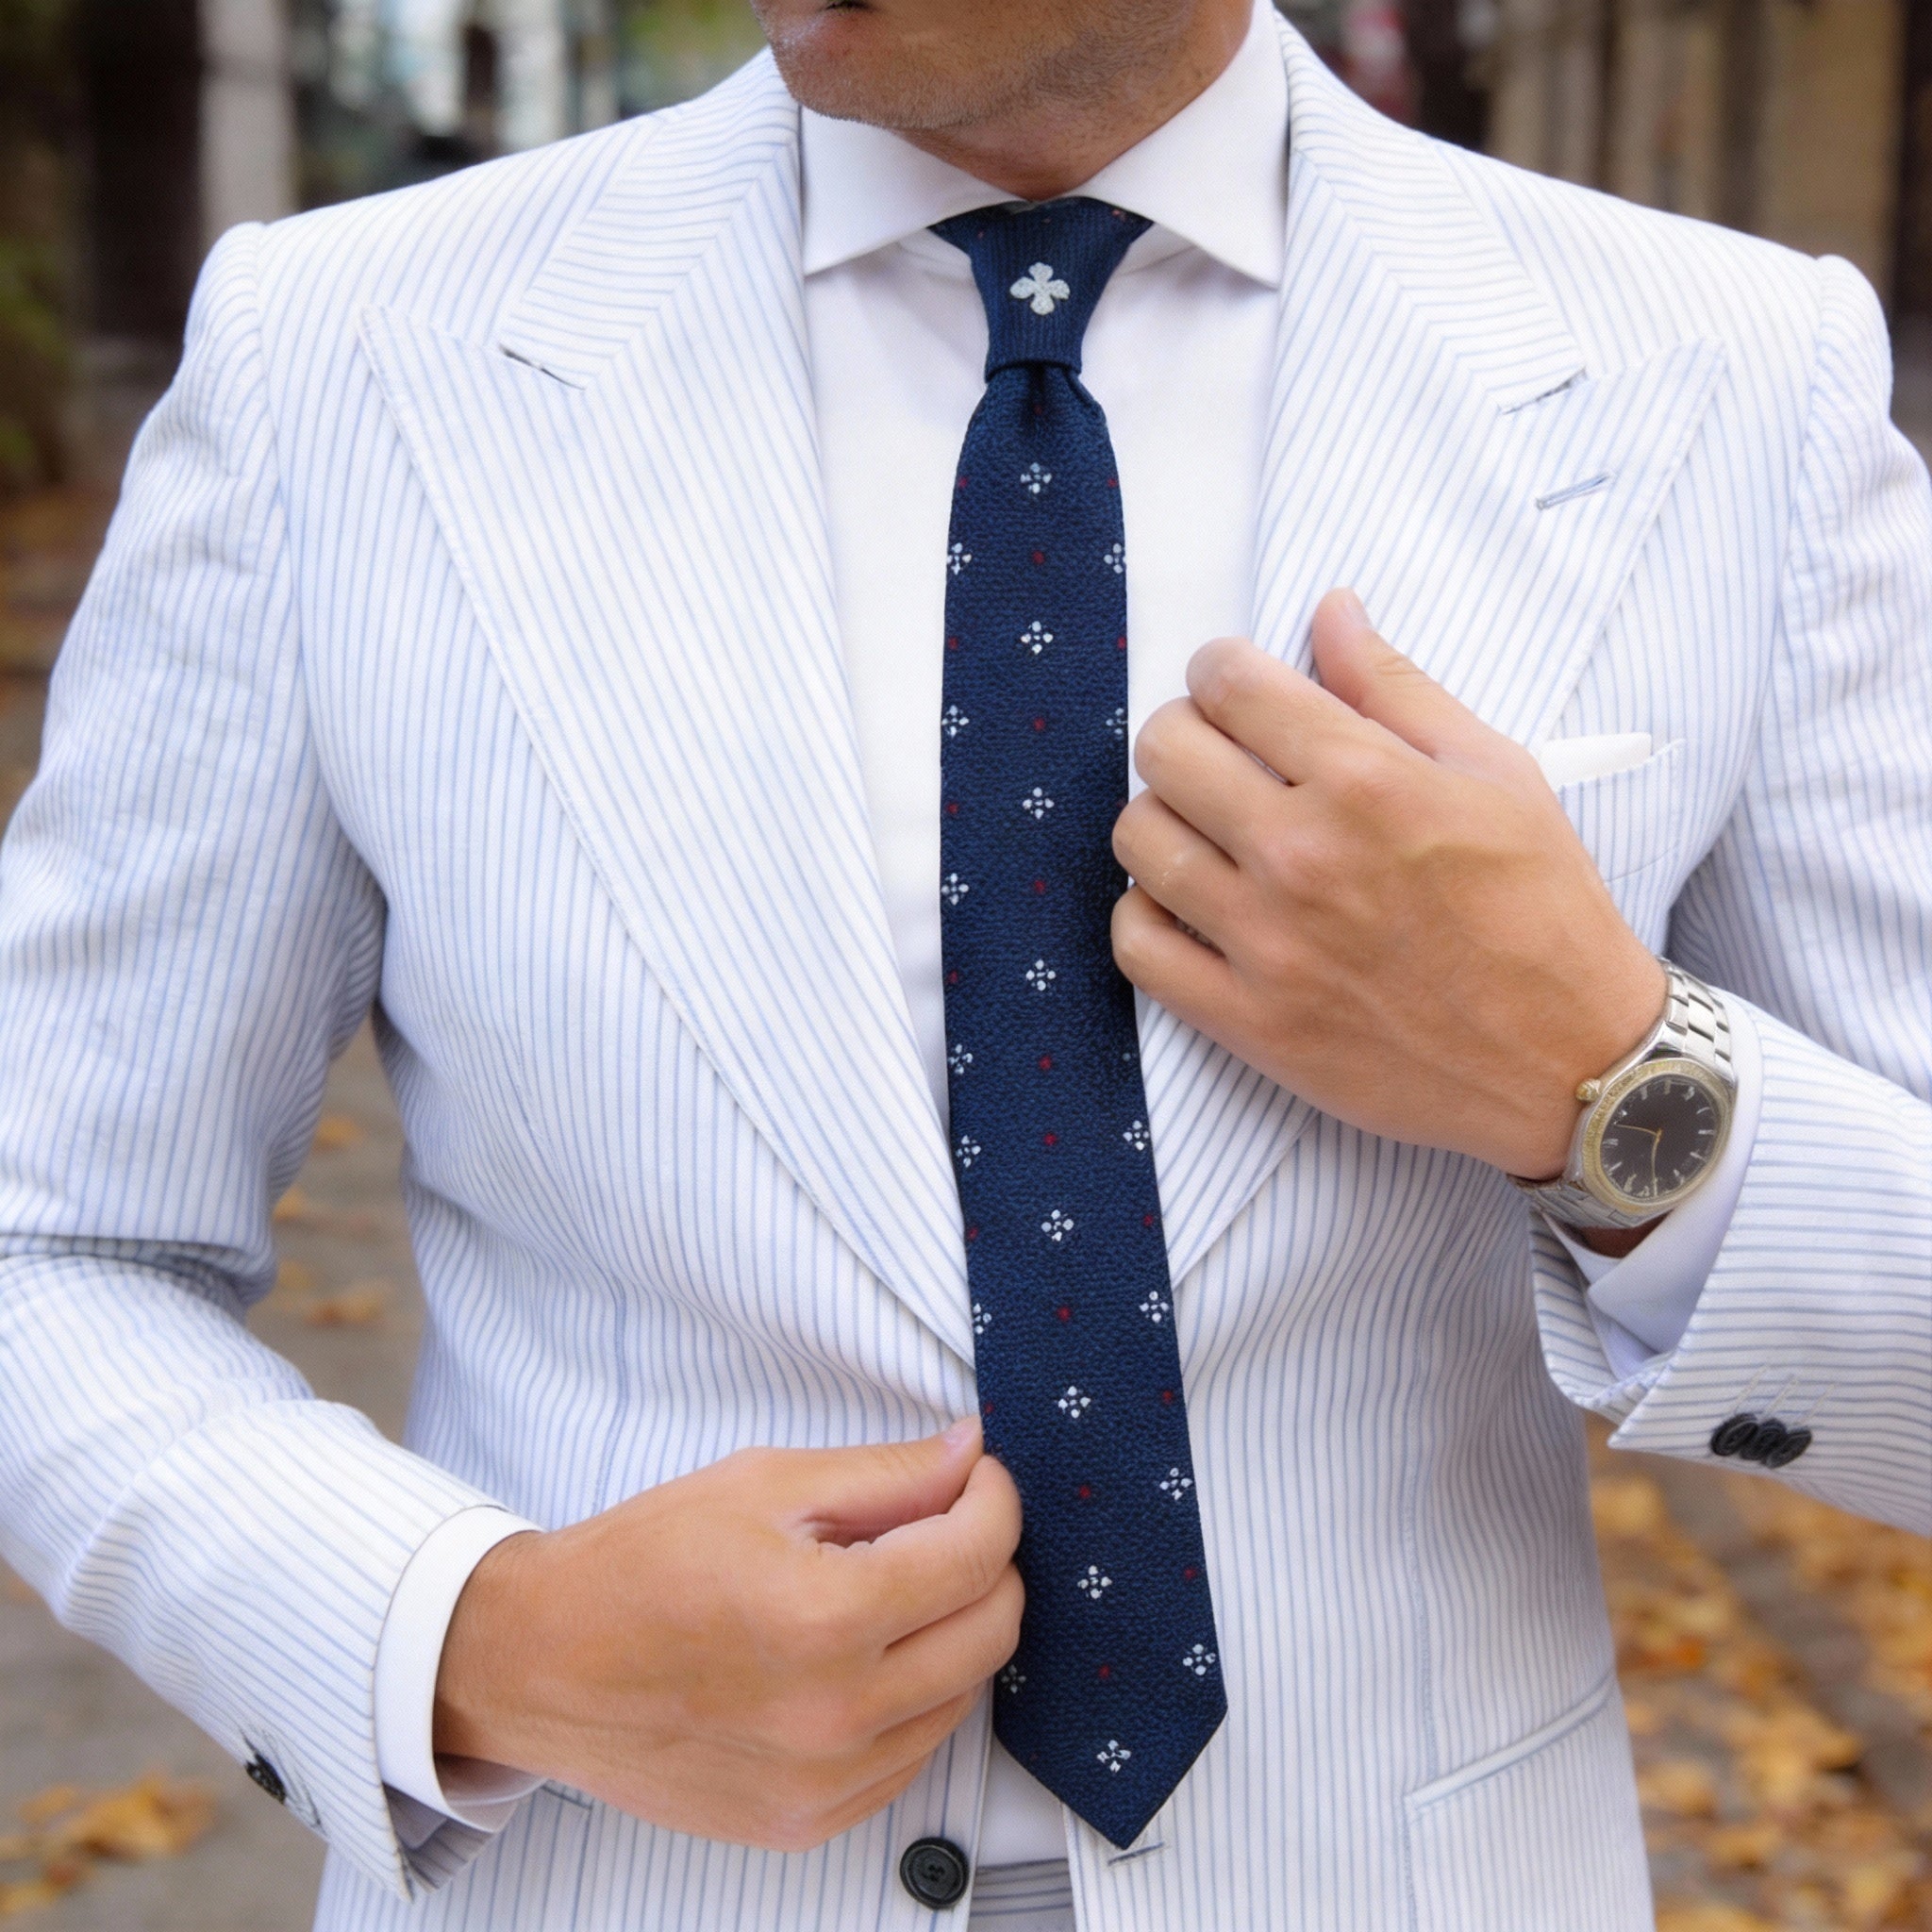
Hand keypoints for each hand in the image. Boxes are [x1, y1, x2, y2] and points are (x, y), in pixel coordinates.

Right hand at [433, 1420, 1022, 1850]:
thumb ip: (885, 1474)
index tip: (978, 1477)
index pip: (978, 1554)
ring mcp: (825, 1783)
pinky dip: (914, 1697)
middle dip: (990, 1561)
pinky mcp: (809, 1821)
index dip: (995, 1498)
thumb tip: (971, 1455)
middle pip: (993, 1631)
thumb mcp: (763, 1484)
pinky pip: (912, 1754)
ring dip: (954, 1631)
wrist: (542, 1665)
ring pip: (964, 1697)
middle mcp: (836, 1714)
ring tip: (892, 1588)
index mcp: (824, 1617)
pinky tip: (863, 1655)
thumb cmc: (639, 1564)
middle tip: (949, 1522)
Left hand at [1111, 589, 1665, 1180]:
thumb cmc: (1543, 911)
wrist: (1570, 1062)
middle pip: (1165, 750)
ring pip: (1138, 840)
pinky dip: (1147, 914)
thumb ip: (1397, 687)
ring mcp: (1266, 943)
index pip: (1228, 683)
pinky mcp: (1247, 1021)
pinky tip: (1190, 904)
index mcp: (1365, 780)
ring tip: (1207, 830)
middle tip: (1221, 754)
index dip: (1221, 669)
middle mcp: (1302, 854)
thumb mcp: (1497, 773)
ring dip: (1162, 818)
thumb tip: (1331, 609)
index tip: (1235, 686)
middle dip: (1185, 732)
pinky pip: (1137, 946)